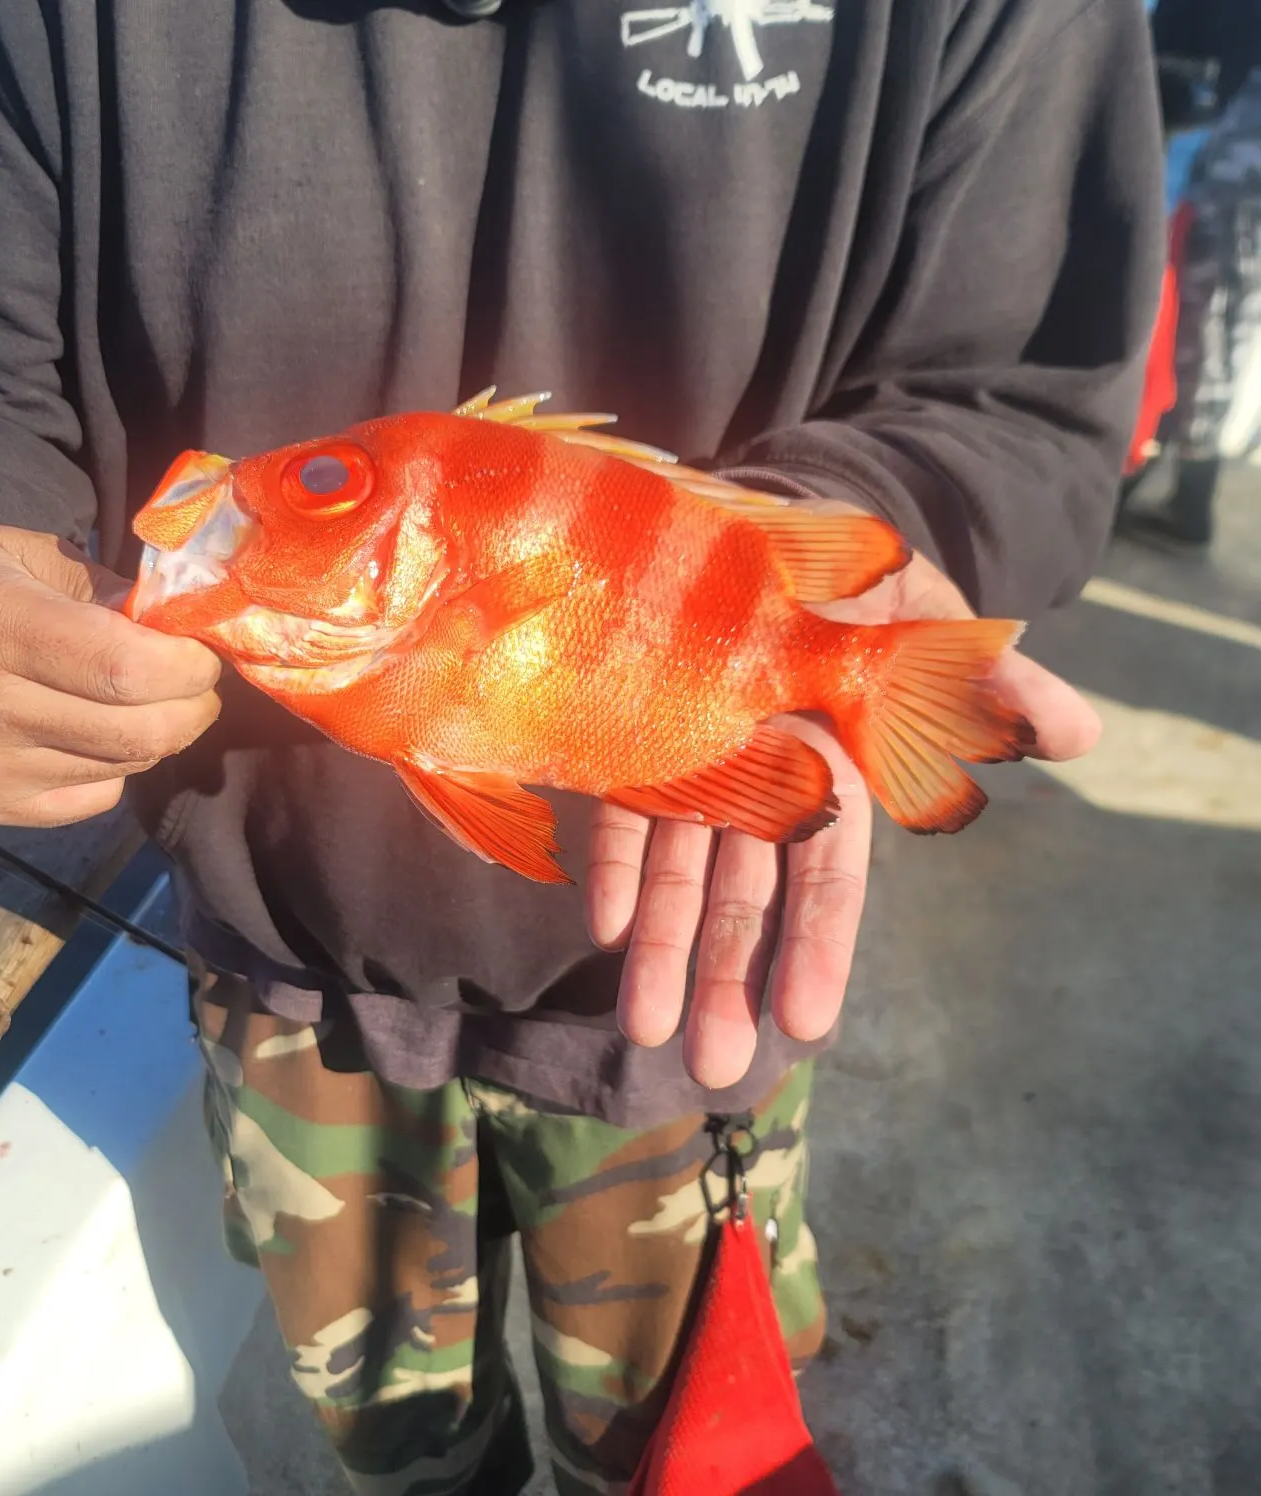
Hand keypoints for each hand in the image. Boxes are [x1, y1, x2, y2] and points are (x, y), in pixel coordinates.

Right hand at [0, 525, 221, 825]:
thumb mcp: (35, 556)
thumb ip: (114, 591)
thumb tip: (187, 627)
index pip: (128, 669)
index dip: (190, 665)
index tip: (205, 649)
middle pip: (140, 732)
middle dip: (194, 705)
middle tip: (199, 680)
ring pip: (127, 766)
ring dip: (161, 733)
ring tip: (151, 697)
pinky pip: (97, 797)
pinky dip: (120, 765)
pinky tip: (99, 730)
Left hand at [586, 500, 1101, 1088]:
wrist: (773, 532)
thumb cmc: (866, 588)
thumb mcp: (933, 626)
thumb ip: (990, 686)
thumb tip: (1080, 734)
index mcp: (836, 769)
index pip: (828, 872)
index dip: (818, 943)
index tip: (806, 1023)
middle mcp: (764, 782)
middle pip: (744, 890)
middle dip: (727, 975)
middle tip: (709, 1067)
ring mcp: (695, 765)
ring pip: (677, 866)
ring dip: (661, 946)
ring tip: (645, 1029)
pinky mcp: (636, 734)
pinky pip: (621, 804)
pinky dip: (612, 860)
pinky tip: (600, 923)